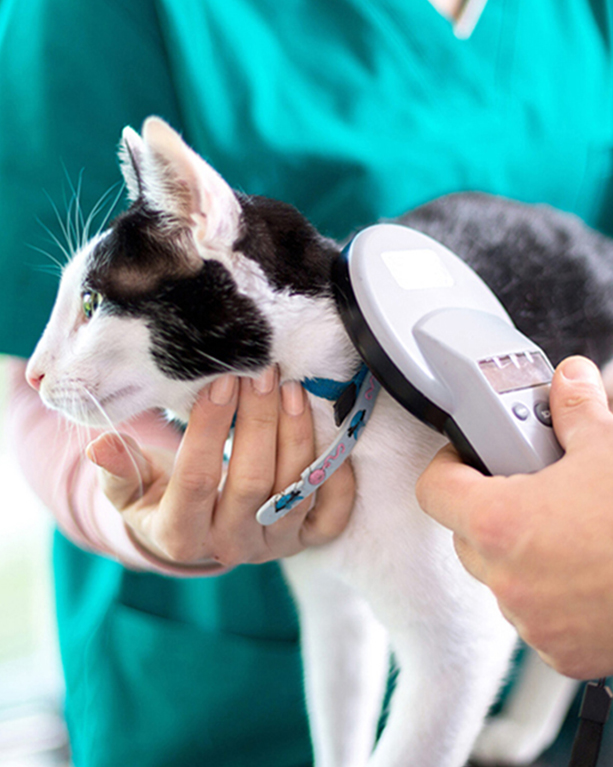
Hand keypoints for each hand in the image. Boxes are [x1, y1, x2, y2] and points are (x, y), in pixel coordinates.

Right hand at [86, 368, 354, 567]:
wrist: (198, 535)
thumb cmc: (161, 501)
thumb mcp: (130, 491)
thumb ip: (118, 470)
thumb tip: (102, 446)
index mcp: (180, 536)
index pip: (196, 480)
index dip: (209, 429)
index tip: (219, 381)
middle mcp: (231, 546)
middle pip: (252, 482)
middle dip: (259, 421)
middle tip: (262, 372)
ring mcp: (273, 545)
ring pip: (294, 492)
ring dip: (296, 436)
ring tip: (291, 388)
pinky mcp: (306, 540)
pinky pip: (333, 515)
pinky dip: (338, 476)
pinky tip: (329, 433)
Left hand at [416, 356, 612, 678]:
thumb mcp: (610, 450)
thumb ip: (577, 410)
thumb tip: (570, 382)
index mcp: (500, 524)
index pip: (433, 490)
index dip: (449, 465)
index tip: (471, 457)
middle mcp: (507, 581)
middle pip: (465, 535)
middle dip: (489, 508)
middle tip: (529, 488)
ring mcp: (534, 622)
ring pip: (500, 578)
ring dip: (520, 554)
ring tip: (568, 531)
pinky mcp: (563, 654)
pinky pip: (535, 616)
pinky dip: (550, 594)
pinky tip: (586, 571)